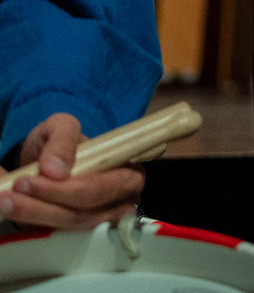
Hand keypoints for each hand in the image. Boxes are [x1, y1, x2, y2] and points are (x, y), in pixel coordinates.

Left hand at [0, 113, 144, 229]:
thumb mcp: (62, 127)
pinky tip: (12, 213)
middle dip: (43, 205)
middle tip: (10, 193)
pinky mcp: (79, 236)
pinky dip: (33, 226)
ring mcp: (101, 223)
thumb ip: (63, 139)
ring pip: (67, 228)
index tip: (25, 181)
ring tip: (4, 202)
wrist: (47, 162)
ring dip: (33, 216)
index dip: (64, 190)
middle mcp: (121, 202)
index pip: (99, 188)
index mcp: (128, 173)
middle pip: (84, 214)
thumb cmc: (63, 144)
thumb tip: (56, 170)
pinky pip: (58, 238)